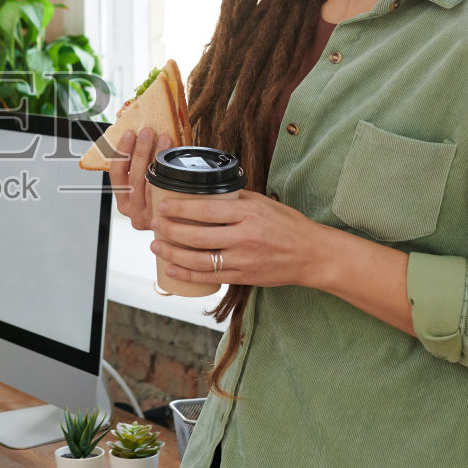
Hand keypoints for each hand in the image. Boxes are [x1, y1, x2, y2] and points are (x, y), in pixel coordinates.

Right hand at [107, 127, 174, 230]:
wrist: (182, 225)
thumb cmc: (163, 198)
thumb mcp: (146, 186)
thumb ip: (141, 168)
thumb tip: (144, 136)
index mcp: (122, 201)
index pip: (116, 174)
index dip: (122, 152)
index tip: (129, 133)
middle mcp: (132, 211)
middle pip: (133, 177)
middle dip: (140, 150)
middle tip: (148, 132)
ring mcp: (148, 217)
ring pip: (149, 183)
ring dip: (156, 157)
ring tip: (164, 139)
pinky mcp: (163, 218)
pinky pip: (163, 191)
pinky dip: (167, 173)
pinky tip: (172, 160)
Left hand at [150, 191, 327, 290]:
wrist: (313, 255)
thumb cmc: (288, 225)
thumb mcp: (264, 203)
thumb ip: (237, 198)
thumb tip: (207, 190)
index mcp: (249, 214)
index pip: (206, 210)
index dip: (180, 209)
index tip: (163, 206)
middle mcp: (245, 237)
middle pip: (197, 236)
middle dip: (169, 230)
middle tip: (154, 224)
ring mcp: (244, 260)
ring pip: (198, 259)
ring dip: (172, 253)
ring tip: (155, 246)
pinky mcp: (244, 277)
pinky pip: (209, 277)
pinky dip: (187, 274)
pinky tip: (171, 269)